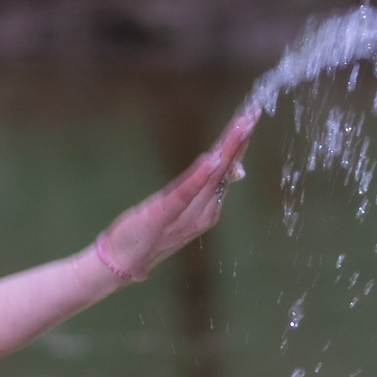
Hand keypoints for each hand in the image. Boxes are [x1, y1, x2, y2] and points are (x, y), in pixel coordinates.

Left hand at [95, 111, 255, 282]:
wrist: (124, 262)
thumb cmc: (150, 234)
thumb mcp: (179, 209)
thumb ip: (201, 189)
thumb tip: (231, 169)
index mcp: (208, 208)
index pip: (226, 169)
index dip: (239, 142)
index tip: (250, 116)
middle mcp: (204, 211)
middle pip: (224, 169)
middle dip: (239, 140)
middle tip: (252, 114)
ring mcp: (186, 215)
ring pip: (212, 177)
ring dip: (227, 151)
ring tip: (240, 128)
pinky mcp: (164, 216)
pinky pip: (185, 194)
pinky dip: (199, 177)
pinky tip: (211, 160)